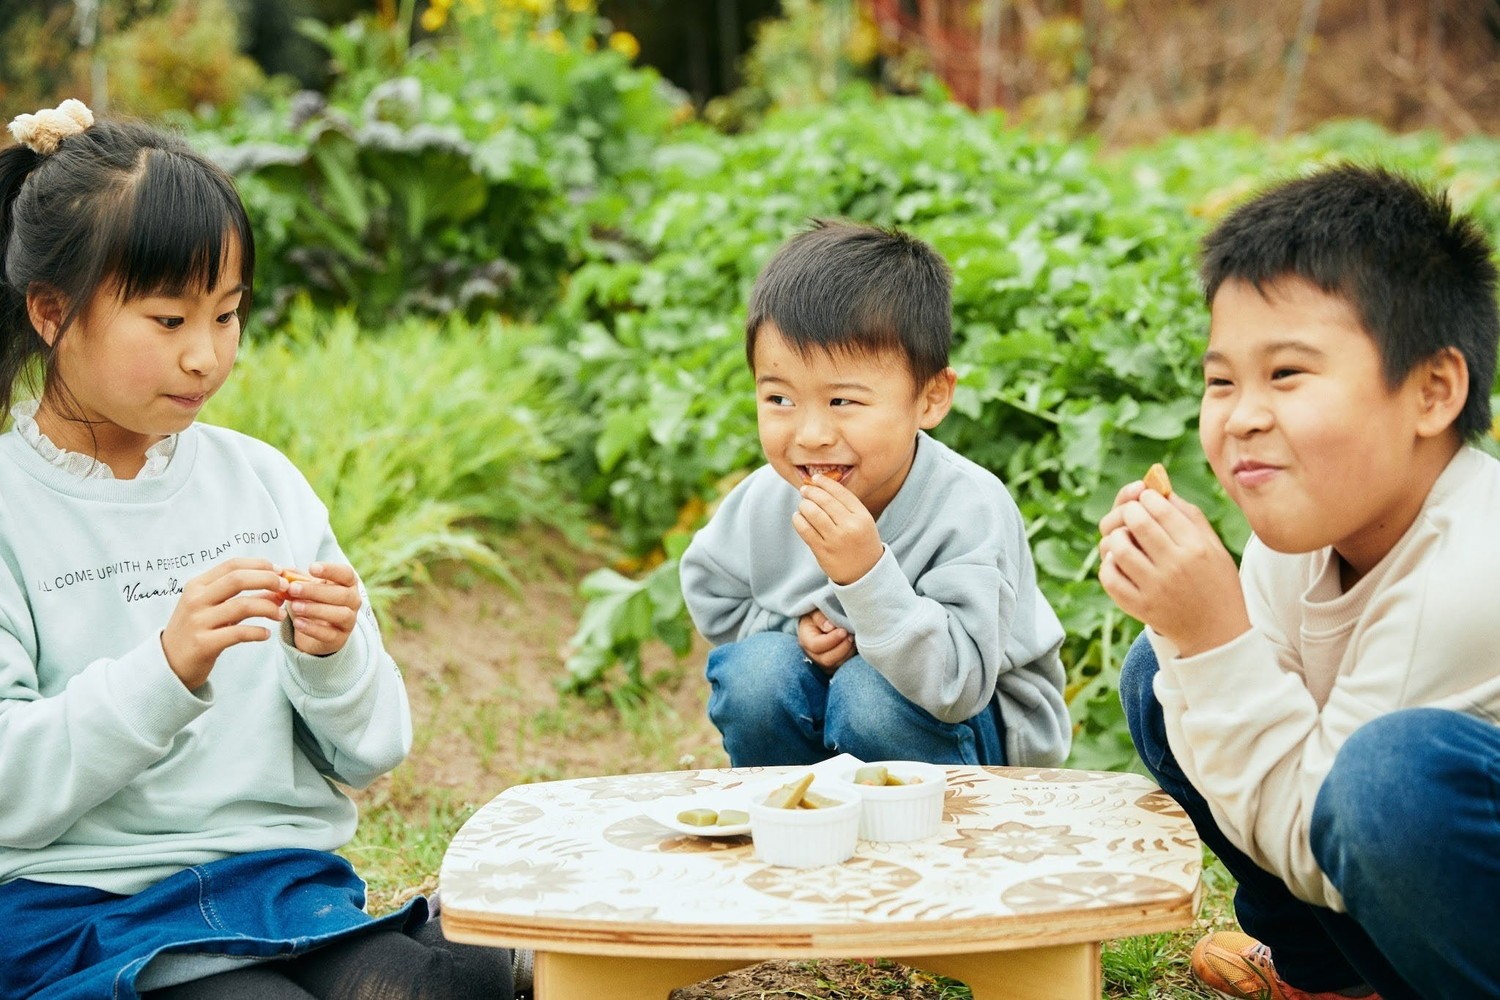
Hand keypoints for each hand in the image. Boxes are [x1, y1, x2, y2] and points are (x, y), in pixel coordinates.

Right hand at [161, 558, 287, 689]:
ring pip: (241, 605)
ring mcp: (198, 621)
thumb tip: (277, 589)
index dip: (260, 565)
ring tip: (280, 615)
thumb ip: (242, 597)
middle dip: (267, 580)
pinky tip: (266, 634)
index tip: (280, 572)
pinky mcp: (203, 643)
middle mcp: (196, 599)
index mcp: (197, 585)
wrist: (170, 663)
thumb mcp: (215, 609)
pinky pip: (238, 633)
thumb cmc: (197, 630)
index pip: (233, 565)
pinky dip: (257, 632)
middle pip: (237, 579)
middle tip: (286, 589)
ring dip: (268, 608)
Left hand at [280, 562, 362, 656]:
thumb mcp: (306, 587)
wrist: (317, 630)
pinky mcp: (340, 638)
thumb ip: (295, 578)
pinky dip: (313, 628)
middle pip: (342, 594)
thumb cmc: (313, 601)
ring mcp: (349, 620)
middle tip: (293, 588)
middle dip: (316, 591)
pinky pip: (330, 634)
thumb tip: (281, 571)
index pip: (346, 573)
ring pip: (340, 614)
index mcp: (347, 583)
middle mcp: (353, 601)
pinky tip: (297, 622)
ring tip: (294, 606)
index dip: (331, 570)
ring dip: (316, 609)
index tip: (311, 568)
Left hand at [793, 474, 883, 584]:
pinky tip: (798, 517)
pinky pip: (805, 529)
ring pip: (812, 513)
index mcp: (862, 516)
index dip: (826, 483)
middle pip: (825, 500)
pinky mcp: (822, 551)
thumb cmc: (861, 543)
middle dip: (811, 492)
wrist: (865, 573)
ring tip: (802, 505)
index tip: (816, 478)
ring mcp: (835, 539)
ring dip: (804, 505)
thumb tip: (822, 487)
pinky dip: (798, 520)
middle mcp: (850, 526)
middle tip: (804, 490)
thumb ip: (847, 506)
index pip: (841, 492)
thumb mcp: (863, 522)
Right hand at [798, 610, 855, 673]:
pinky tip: (854, 644)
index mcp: (805, 639)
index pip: (816, 645)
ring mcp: (822, 662)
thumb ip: (820, 618)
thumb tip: (830, 627)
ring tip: (853, 638)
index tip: (843, 631)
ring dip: (847, 652)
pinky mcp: (833, 665)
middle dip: (842, 648)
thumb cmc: (817, 616)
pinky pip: (842, 665)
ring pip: (836, 664)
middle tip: (851, 635)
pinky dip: (850, 656)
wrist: (818, 624)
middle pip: (826, 659)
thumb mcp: (815, 612)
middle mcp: (811, 654)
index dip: (831, 640)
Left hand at [1097, 480, 1250, 656]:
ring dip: (1115, 536)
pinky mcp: (1139, 606)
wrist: (1217, 634)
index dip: (1147, 496)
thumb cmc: (1216, 583)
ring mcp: (1155, 588)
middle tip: (1131, 513)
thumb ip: (1189, 516)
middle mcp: (1175, 565)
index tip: (1145, 497)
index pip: (1160, 508)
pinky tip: (1119, 561)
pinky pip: (1110, 577)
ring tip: (1124, 537)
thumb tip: (1160, 488)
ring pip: (1118, 547)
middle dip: (1129, 510)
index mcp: (1196, 547)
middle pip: (1136, 522)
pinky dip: (1109, 564)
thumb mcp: (1214, 547)